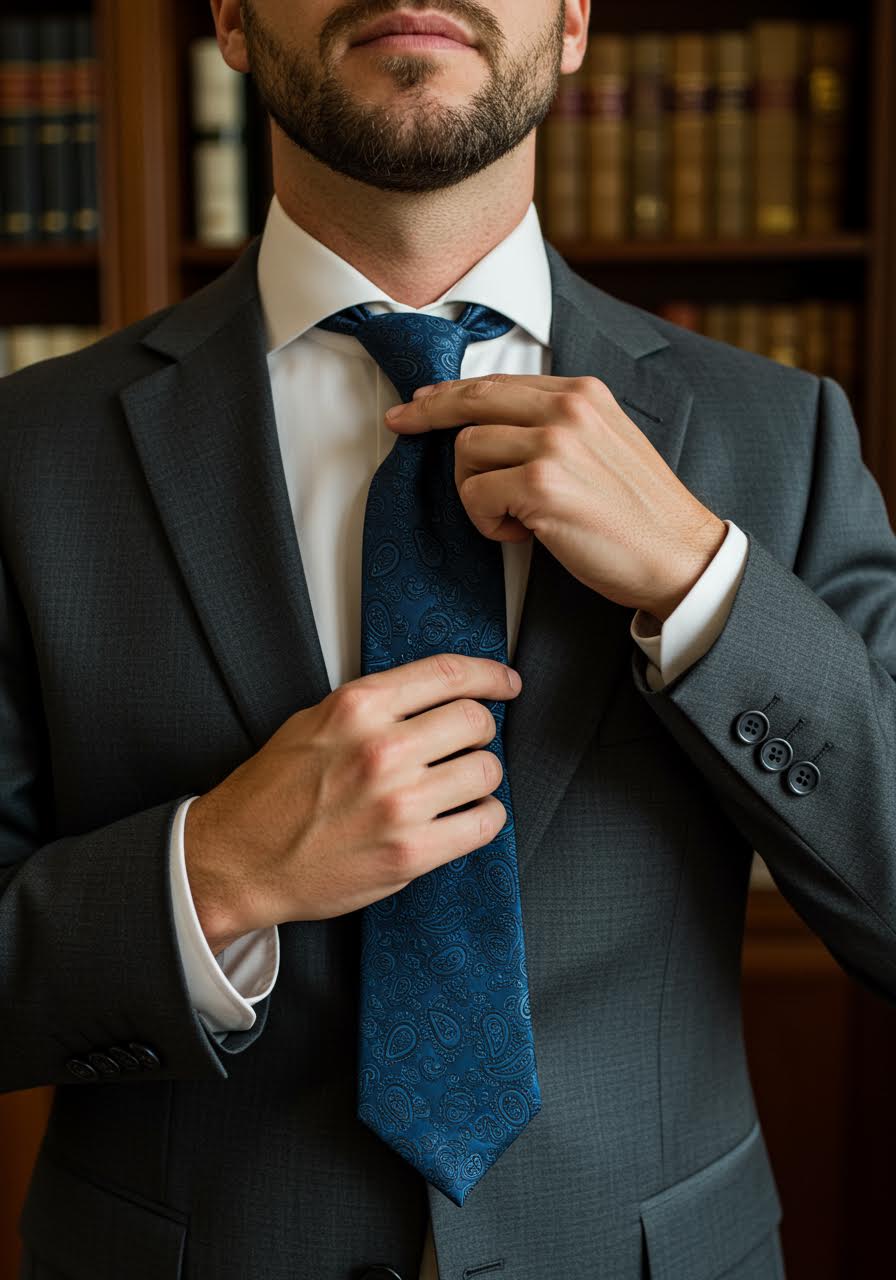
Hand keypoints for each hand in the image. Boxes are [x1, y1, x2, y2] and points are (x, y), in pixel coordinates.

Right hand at [183, 654, 521, 952]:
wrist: (239, 860)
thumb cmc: (271, 794)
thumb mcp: (314, 722)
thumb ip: (374, 706)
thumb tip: (433, 697)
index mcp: (357, 707)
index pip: (448, 675)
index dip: (490, 675)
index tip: (505, 683)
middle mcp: (382, 750)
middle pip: (476, 720)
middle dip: (480, 731)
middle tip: (468, 744)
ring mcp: (399, 803)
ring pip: (487, 771)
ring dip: (482, 776)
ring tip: (458, 785)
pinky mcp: (410, 853)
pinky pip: (483, 822)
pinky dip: (483, 816)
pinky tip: (464, 816)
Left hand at [385, 374, 726, 622]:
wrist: (679, 556)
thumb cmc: (639, 515)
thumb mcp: (605, 446)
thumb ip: (557, 427)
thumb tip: (492, 427)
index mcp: (584, 393)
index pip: (499, 382)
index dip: (450, 393)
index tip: (421, 402)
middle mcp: (568, 409)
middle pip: (472, 399)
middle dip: (427, 413)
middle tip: (400, 424)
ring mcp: (554, 444)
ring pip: (467, 450)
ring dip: (475, 492)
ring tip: (514, 517)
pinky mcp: (541, 485)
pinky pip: (474, 495)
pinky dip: (487, 522)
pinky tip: (523, 534)